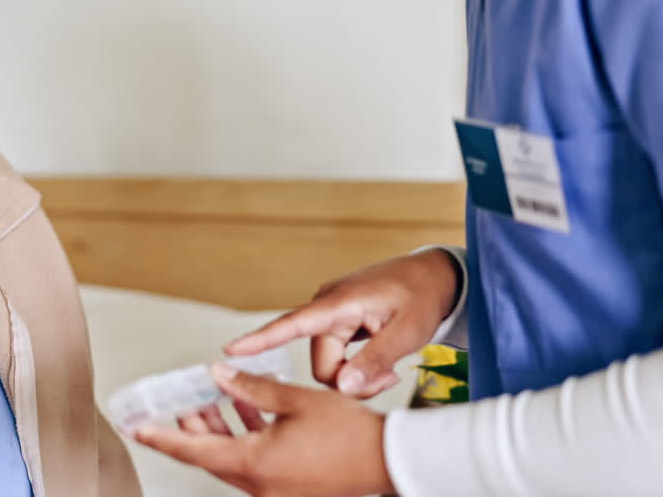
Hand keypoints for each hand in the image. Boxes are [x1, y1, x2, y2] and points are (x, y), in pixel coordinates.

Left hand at [135, 364, 392, 496]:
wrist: (390, 462)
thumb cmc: (349, 435)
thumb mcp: (295, 399)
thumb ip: (251, 387)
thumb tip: (218, 375)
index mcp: (253, 463)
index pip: (192, 449)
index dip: (161, 435)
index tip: (137, 427)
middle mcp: (258, 485)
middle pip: (209, 454)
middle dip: (193, 425)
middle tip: (181, 399)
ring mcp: (273, 491)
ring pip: (230, 459)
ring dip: (220, 429)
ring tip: (215, 398)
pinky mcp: (287, 490)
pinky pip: (253, 464)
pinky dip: (245, 439)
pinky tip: (249, 410)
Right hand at [226, 249, 459, 398]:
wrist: (433, 276)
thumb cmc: (421, 298)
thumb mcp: (407, 332)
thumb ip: (374, 359)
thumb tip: (342, 386)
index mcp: (339, 303)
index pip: (291, 324)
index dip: (260, 339)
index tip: (229, 350)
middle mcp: (327, 307)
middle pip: (319, 363)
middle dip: (348, 381)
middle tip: (387, 380)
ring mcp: (330, 315)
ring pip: (328, 364)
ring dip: (354, 375)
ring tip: (388, 369)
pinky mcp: (337, 322)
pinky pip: (334, 356)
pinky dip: (354, 366)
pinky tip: (379, 363)